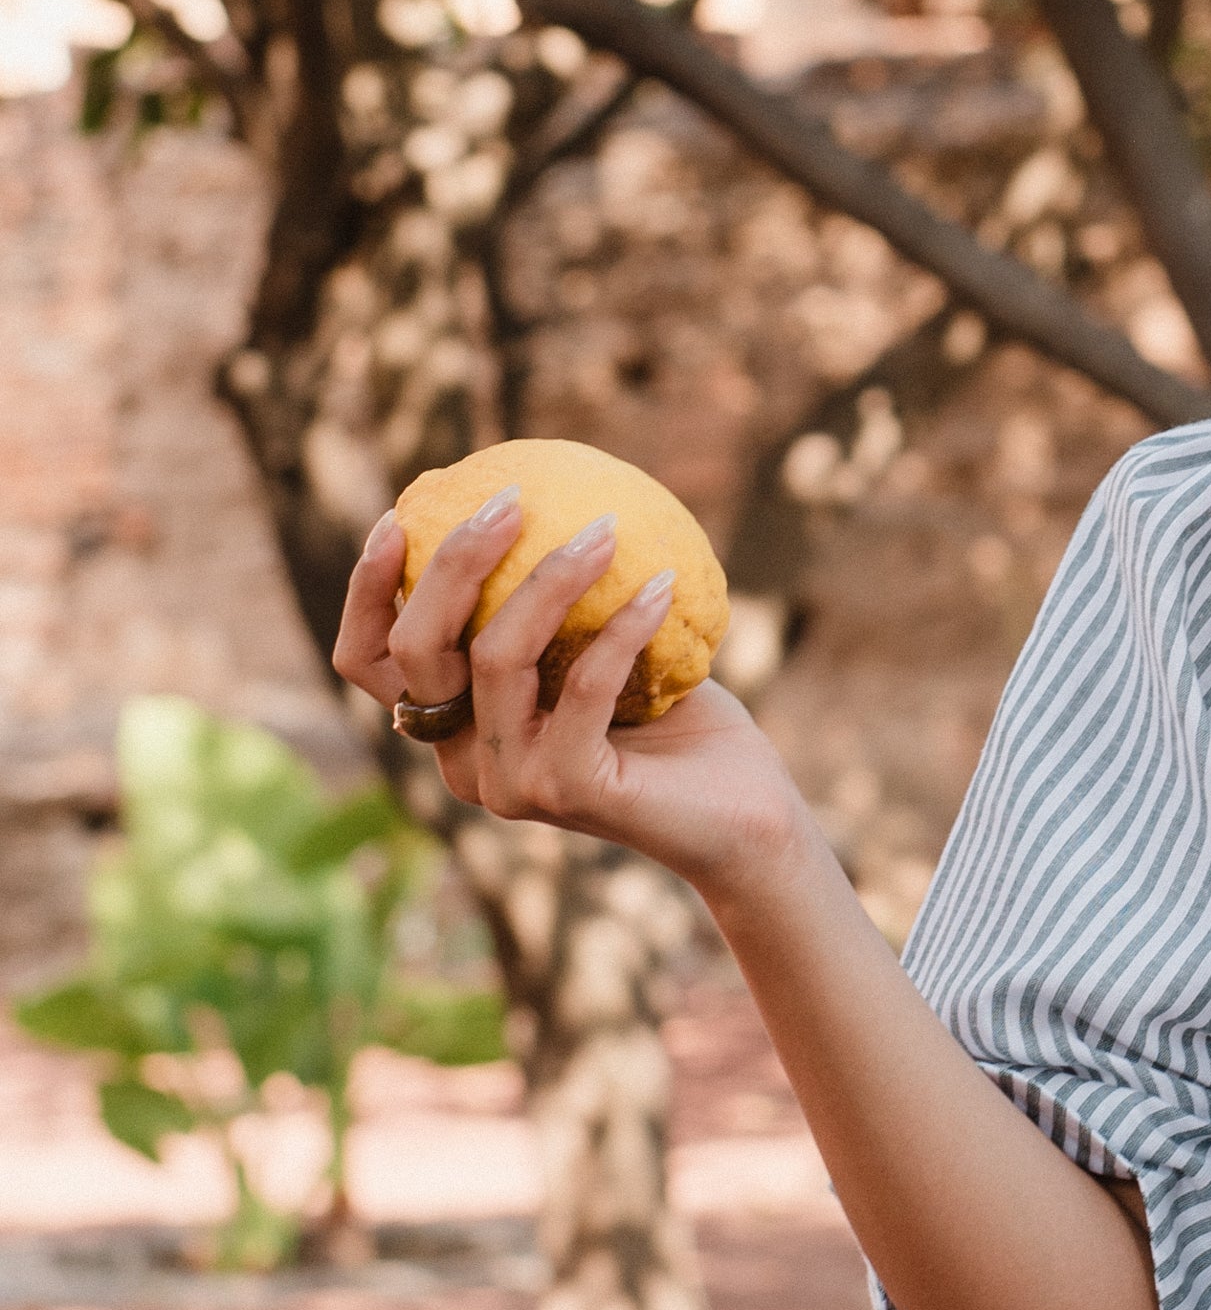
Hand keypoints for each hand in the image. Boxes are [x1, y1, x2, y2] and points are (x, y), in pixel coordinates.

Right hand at [332, 489, 811, 902]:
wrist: (745, 820)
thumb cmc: (677, 724)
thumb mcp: (602, 645)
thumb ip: (557, 598)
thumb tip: (540, 489)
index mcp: (453, 729)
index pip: (368, 662)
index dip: (366, 590)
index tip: (399, 517)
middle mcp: (463, 763)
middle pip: (416, 649)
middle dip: (452, 561)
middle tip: (510, 500)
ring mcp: (507, 784)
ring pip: (496, 656)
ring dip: (551, 577)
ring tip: (606, 529)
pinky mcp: (565, 791)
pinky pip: (584, 684)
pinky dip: (623, 625)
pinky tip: (663, 582)